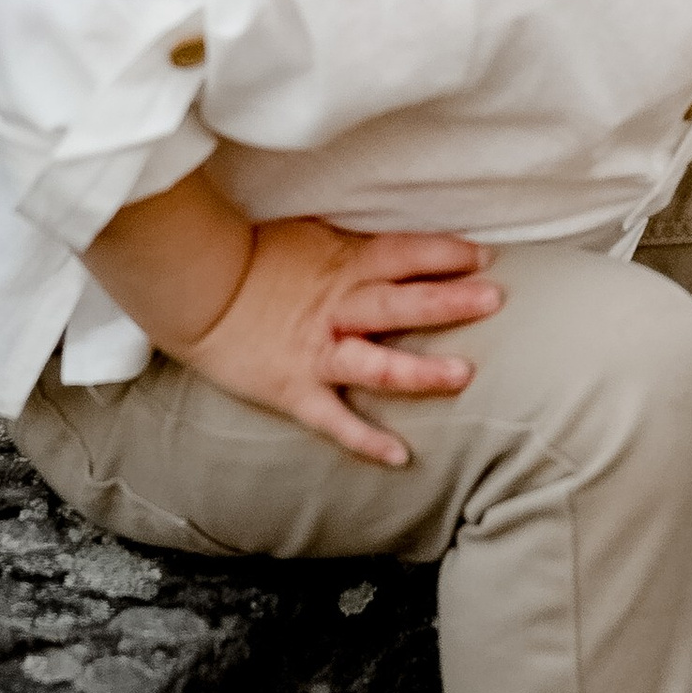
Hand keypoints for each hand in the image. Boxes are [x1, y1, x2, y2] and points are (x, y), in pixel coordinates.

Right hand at [180, 219, 503, 467]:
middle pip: (401, 301)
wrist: (196, 290)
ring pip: (376, 362)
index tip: (486, 255)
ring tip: (464, 375)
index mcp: (344, 263)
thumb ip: (360, 247)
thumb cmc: (256, 256)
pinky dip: (365, 440)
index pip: (404, 253)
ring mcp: (317, 351)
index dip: (446, 253)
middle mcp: (338, 307)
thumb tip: (404, 247)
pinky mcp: (295, 389)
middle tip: (495, 299)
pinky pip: (334, 419)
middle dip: (449, 301)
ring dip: (420, 370)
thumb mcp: (315, 235)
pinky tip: (401, 457)